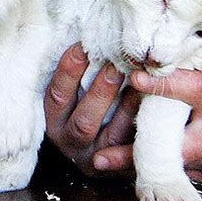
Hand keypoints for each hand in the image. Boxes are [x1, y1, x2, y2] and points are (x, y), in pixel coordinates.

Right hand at [44, 43, 137, 174]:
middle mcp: (69, 140)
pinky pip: (129, 145)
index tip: (82, 46)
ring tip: (136, 81)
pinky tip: (147, 100)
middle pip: (82, 121)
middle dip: (99, 93)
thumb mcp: (73, 91)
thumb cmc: (83, 103)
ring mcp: (93, 157)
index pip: (56, 96)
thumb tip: (91, 35)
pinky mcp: (115, 165)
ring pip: (108, 136)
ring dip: (124, 110)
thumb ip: (78, 71)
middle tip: (115, 66)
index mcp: (54, 120)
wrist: (98, 144)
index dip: (67, 71)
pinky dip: (138, 121)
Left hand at [94, 57, 201, 184]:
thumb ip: (193, 65)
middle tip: (101, 158)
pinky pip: (177, 172)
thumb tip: (157, 51)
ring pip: (169, 163)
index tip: (135, 77)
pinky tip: (132, 163)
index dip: (162, 84)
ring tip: (104, 160)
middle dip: (134, 153)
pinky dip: (155, 166)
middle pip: (171, 145)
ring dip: (138, 160)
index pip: (190, 89)